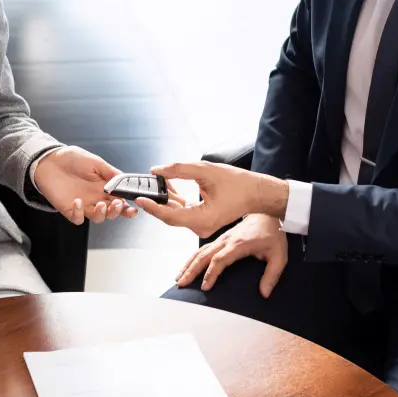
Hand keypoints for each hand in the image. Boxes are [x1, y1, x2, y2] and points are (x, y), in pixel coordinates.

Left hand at [33, 146, 138, 224]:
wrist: (49, 160)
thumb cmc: (71, 158)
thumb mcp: (95, 161)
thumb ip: (111, 172)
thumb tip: (126, 180)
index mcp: (104, 187)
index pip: (120, 201)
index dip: (127, 207)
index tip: (133, 207)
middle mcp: (95, 198)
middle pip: (111, 212)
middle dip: (118, 212)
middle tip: (117, 204)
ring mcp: (83, 204)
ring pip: (98, 218)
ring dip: (102, 214)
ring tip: (101, 204)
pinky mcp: (69, 209)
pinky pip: (77, 218)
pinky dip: (79, 213)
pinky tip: (77, 202)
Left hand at [134, 161, 288, 238]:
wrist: (258, 192)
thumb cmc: (239, 183)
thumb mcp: (206, 170)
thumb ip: (179, 170)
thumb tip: (157, 170)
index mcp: (204, 219)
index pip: (170, 216)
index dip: (153, 207)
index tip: (140, 198)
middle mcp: (201, 226)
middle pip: (170, 216)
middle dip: (155, 201)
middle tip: (141, 188)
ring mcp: (202, 224)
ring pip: (176, 213)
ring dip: (165, 198)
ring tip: (154, 182)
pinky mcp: (203, 219)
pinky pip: (183, 211)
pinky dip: (175, 199)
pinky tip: (168, 185)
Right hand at [176, 214, 287, 296]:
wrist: (268, 212)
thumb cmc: (273, 233)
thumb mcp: (279, 255)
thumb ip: (272, 275)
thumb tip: (265, 293)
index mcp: (239, 244)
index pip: (220, 259)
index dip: (211, 273)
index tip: (205, 286)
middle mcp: (226, 240)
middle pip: (204, 255)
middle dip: (191, 270)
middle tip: (181, 283)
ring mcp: (222, 238)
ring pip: (200, 251)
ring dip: (188, 264)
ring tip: (178, 278)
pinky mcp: (220, 239)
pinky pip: (203, 249)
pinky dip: (192, 258)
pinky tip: (186, 267)